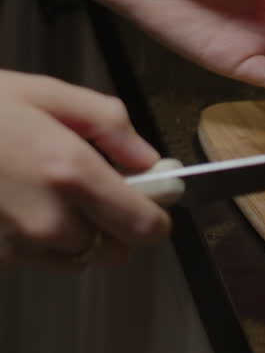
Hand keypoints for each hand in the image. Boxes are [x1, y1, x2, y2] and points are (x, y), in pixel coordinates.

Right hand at [0, 71, 168, 268]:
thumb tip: (147, 156)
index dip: (157, 215)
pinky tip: (23, 200)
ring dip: (79, 232)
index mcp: (70, 172)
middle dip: (116, 222)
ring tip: (50, 186)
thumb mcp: (50, 93)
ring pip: (76, 258)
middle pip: (114, 249)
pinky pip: (38, 259)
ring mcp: (18, 244)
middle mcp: (47, 218)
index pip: (142, 225)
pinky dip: (42, 239)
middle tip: (100, 185)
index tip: (157, 198)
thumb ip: (109, 123)